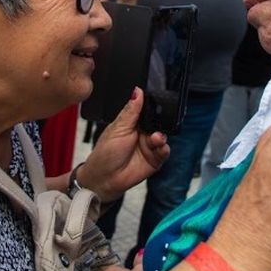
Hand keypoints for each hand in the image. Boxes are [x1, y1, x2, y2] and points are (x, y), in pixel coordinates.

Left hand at [78, 88, 169, 202]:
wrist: (105, 179)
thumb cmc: (105, 153)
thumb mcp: (118, 128)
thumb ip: (131, 111)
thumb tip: (137, 91)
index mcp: (132, 122)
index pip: (147, 111)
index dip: (153, 107)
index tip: (159, 102)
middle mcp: (142, 133)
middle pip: (158, 123)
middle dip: (160, 123)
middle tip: (158, 122)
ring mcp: (149, 146)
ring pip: (162, 137)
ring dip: (161, 137)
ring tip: (155, 138)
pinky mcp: (155, 160)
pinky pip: (164, 152)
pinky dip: (164, 149)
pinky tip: (159, 147)